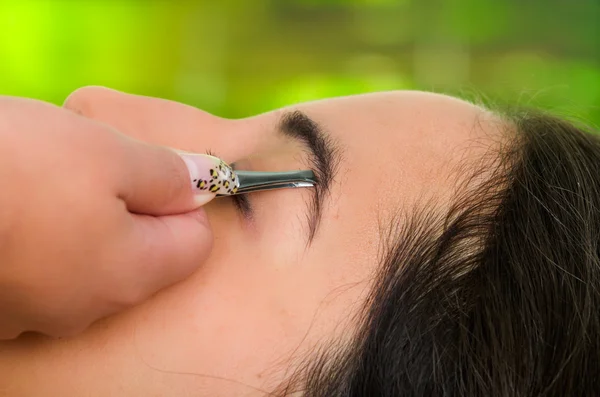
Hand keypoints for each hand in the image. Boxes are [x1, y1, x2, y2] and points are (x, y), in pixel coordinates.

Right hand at [0, 96, 216, 338]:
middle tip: (94, 167)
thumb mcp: (110, 154)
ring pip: (88, 262)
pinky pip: (41, 270)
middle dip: (132, 207)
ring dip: (83, 222)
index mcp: (130, 274)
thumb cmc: (18, 165)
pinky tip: (14, 208)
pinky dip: (39, 239)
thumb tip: (206, 179)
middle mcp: (89, 307)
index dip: (185, 200)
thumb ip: (169, 174)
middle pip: (142, 255)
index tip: (157, 170)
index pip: (194, 244)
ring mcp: (36, 313)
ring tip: (44, 183)